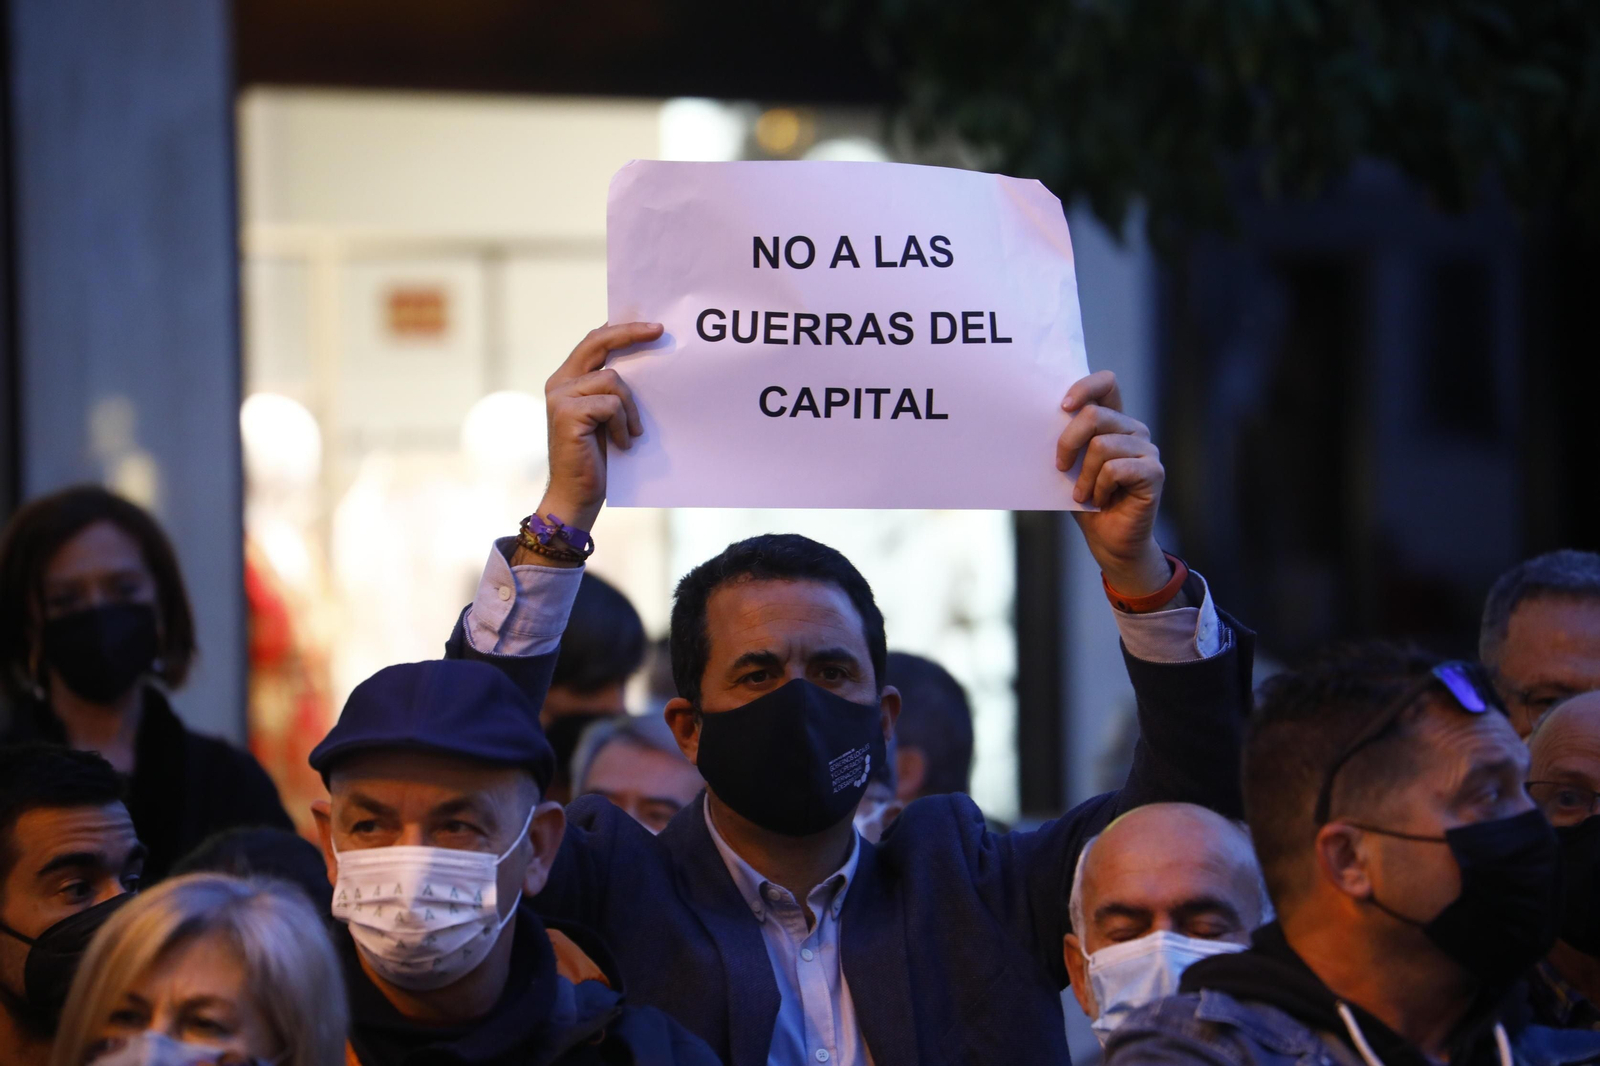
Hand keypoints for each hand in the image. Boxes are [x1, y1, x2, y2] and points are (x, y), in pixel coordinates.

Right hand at [530, 322, 660, 543]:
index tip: (651, 324)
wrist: (578, 495)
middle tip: (659, 331)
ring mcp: (560, 397)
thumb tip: (646, 360)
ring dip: (631, 408)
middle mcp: (560, 383)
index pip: (594, 341)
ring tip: (632, 433)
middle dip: (630, 333)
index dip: (621, 328)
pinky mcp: (567, 414)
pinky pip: (610, 405)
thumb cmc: (599, 458)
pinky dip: (623, 425)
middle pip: (597, 343)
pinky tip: (622, 444)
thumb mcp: (610, 416)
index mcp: (568, 379)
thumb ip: (615, 389)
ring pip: (612, 379)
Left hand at [1056, 370, 1169, 596]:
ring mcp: (1147, 450)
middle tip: (1060, 468)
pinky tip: (1100, 501)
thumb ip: (1065, 443)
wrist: (1109, 541)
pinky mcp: (1154, 472)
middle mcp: (1134, 430)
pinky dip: (1100, 488)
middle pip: (1094, 415)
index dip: (1085, 387)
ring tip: (1083, 494)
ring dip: (1084, 476)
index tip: (1063, 406)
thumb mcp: (1070, 467)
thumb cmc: (1086, 501)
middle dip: (1068, 443)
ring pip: (1102, 445)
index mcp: (1114, 422)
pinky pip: (1115, 469)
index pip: (1107, 383)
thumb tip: (1037, 423)